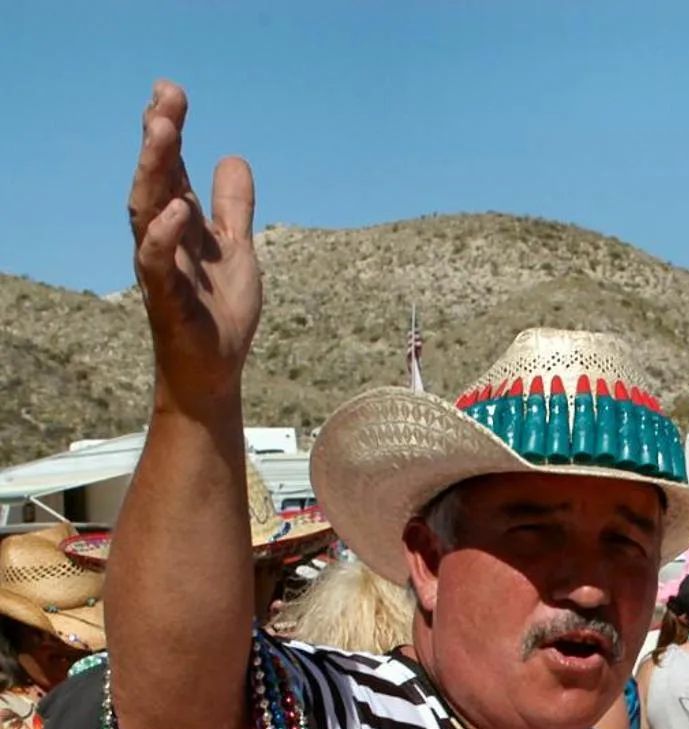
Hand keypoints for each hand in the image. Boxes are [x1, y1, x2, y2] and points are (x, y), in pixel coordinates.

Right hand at [127, 82, 261, 414]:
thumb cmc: (219, 312)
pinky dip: (164, 235)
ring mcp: (161, 268)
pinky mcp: (167, 300)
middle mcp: (163, 240)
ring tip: (164, 131)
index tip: (170, 91)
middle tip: (166, 98)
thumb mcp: (237, 249)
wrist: (215, 371)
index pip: (169, 169)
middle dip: (158, 139)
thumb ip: (233, 206)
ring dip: (155, 171)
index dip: (168, 131)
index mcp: (179, 225)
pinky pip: (156, 263)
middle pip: (154, 180)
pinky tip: (178, 208)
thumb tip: (232, 157)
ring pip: (147, 211)